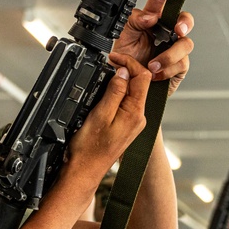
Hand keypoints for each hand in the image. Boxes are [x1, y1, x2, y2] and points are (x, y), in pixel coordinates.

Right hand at [67, 53, 151, 175]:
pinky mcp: (126, 126)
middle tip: (107, 63)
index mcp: (135, 114)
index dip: (128, 63)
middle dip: (125, 69)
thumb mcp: (100, 114)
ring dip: (120, 80)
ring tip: (105, 74)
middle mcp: (138, 118)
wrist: (85, 170)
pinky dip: (117, 92)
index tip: (113, 58)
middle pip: (140, 83)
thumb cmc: (89, 148)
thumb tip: (123, 72)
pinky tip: (106, 91)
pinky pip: (126, 102)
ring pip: (132, 92)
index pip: (143, 77)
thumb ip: (114, 92)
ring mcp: (133, 123)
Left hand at [111, 0, 193, 96]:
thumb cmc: (123, 59)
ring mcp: (173, 50)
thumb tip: (151, 17)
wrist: (124, 86)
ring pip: (185, 45)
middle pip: (185, 20)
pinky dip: (167, 70)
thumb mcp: (122, 35)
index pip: (161, 1)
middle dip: (185, 22)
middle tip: (178, 29)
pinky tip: (155, 73)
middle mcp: (166, 33)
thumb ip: (135, 21)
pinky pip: (181, 65)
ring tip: (152, 64)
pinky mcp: (177, 68)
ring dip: (169, 55)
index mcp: (153, 21)